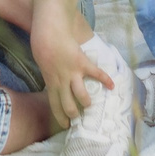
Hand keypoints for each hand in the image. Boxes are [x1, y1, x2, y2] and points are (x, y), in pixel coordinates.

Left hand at [31, 22, 116, 136]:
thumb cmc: (42, 43)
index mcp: (50, 82)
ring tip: (90, 104)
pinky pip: (96, 73)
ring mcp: (73, 73)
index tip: (66, 125)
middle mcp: (62, 81)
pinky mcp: (83, 63)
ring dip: (87, 102)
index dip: (61, 117)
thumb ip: (50, 74)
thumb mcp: (42, 63)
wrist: (49, 30)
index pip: (55, 105)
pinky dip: (106, 79)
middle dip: (74, 114)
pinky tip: (112, 86)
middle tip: (79, 118)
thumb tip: (53, 81)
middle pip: (69, 105)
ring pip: (81, 95)